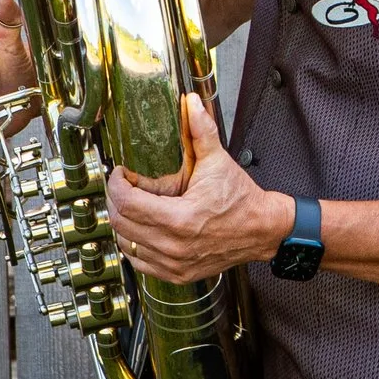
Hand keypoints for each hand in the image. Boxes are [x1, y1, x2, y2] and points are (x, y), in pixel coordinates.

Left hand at [104, 93, 295, 282]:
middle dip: (117, 200)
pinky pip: (140, 262)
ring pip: (127, 244)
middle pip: (121, 223)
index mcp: (180, 218)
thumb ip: (200, 130)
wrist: (262, 229)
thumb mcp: (218, 161)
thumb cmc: (241, 199)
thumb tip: (192, 104)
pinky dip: (135, 244)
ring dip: (124, 223)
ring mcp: (174, 263)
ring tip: (135, 206)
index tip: (120, 174)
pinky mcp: (177, 273)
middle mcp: (174, 245)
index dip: (116, 184)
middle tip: (124, 187)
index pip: (127, 203)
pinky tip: (145, 228)